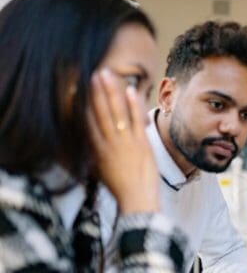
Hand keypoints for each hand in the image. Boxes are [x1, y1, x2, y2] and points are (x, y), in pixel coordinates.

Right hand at [87, 69, 158, 213]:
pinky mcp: (142, 144)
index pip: (87, 121)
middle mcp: (108, 143)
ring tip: (107, 74)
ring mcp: (125, 142)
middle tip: (93, 73)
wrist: (136, 200)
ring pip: (115, 112)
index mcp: (96, 150)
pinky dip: (133, 104)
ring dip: (111, 91)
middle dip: (95, 91)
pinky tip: (131, 90)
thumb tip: (89, 142)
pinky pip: (136, 120)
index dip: (83, 103)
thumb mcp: (99, 171)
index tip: (79, 88)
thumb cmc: (120, 188)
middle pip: (99, 112)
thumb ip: (95, 154)